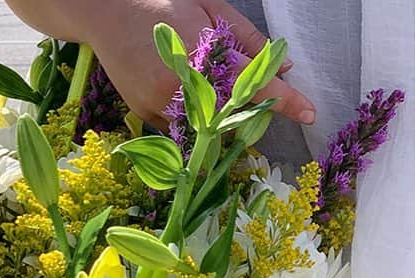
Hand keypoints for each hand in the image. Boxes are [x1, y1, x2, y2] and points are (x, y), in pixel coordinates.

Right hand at [5, 0, 314, 127]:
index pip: (254, 85)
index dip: (284, 100)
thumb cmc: (162, 1)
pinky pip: (182, 128)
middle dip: (248, 110)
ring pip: (207, 127)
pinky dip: (194, 118)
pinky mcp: (145, 116)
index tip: (310, 112)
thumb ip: (248, 40)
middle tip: (248, 93)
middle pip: (233, 116)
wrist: (104, 12)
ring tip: (215, 95)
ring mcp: (160, 106)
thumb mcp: (211, 8)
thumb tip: (284, 67)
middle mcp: (180, 87)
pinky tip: (184, 93)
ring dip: (222, 119)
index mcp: (201, 54)